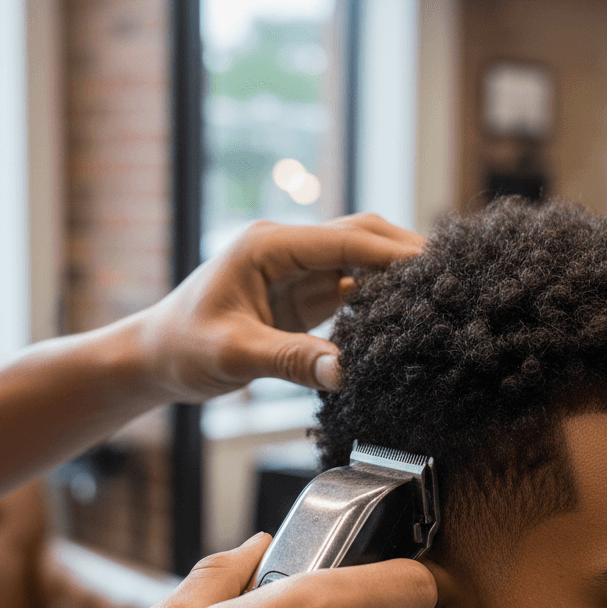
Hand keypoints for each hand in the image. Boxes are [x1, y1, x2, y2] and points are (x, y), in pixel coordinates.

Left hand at [137, 213, 423, 399]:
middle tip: (452, 277)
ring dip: (395, 276)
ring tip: (440, 296)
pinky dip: (379, 299)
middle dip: (404, 254)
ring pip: (359, 260)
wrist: (154, 358)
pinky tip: (406, 316)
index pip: (343, 240)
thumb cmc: (182, 348)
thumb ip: (289, 359)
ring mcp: (294, 270)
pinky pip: (349, 288)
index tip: (435, 267)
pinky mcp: (300, 295)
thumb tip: (344, 370)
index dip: (391, 253)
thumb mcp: (234, 355)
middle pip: (359, 237)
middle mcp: (285, 249)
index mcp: (267, 246)